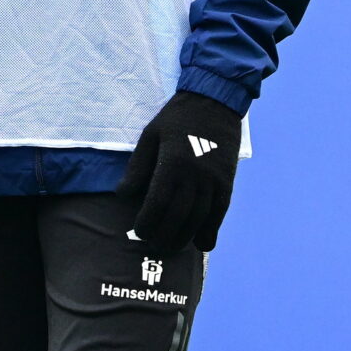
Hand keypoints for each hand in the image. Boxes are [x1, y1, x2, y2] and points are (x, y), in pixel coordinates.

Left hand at [121, 91, 243, 253]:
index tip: (140, 232)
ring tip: (172, 248)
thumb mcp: (150, 135)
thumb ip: (138, 167)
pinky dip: (212, 230)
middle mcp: (195, 175)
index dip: (147, 222)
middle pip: (178, 216)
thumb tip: (123, 195)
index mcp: (172, 163)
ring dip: (185, 237)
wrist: (215, 101)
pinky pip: (220, 212)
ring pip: (199, 218)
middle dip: (164, 236)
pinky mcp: (227, 181)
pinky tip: (203, 243)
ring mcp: (214, 180)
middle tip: (153, 247)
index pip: (157, 203)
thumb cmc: (177, 118)